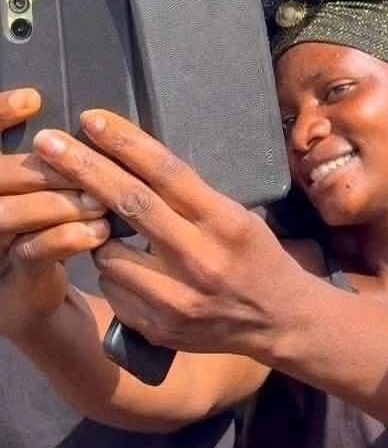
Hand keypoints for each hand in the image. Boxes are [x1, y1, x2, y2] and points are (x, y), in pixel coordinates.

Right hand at [0, 89, 108, 340]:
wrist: (33, 294)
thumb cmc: (42, 227)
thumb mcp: (42, 189)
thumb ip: (53, 160)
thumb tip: (91, 122)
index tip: (32, 100)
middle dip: (44, 168)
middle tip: (88, 164)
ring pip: (7, 214)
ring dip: (58, 203)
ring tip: (98, 201)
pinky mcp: (9, 277)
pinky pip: (32, 251)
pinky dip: (68, 237)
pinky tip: (99, 232)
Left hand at [33, 112, 306, 358]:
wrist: (279, 321)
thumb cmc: (256, 256)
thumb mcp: (236, 215)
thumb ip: (189, 197)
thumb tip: (130, 164)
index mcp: (225, 222)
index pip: (168, 173)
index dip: (126, 143)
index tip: (92, 120)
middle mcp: (201, 259)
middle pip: (131, 204)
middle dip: (83, 168)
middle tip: (48, 144)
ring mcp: (178, 299)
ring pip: (109, 253)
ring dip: (97, 233)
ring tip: (108, 227)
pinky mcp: (160, 327)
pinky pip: (114, 288)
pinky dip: (114, 271)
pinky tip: (132, 268)